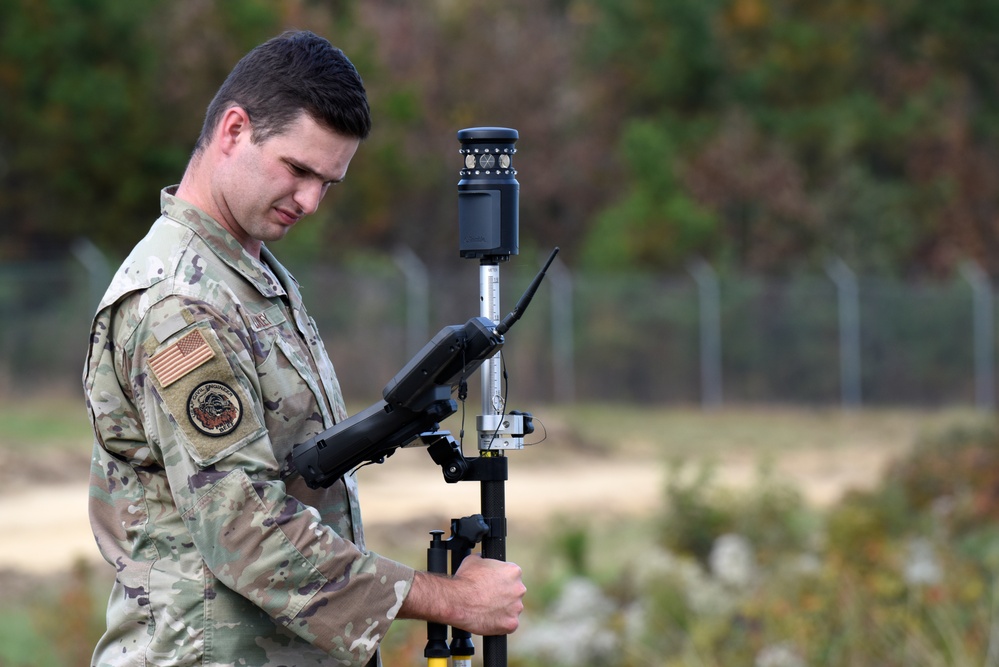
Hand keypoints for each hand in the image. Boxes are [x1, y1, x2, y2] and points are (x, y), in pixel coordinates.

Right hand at [398, 554, 525, 635]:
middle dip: (504, 595)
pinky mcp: (511, 623)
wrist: (457, 600)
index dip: (501, 580)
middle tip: (489, 598)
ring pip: (512, 609)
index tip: (493, 585)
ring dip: (503, 609)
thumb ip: (484, 559)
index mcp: (513, 571)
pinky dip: (501, 623)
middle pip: (514, 592)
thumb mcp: (474, 560)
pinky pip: (509, 624)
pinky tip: (489, 619)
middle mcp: (519, 589)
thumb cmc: (464, 580)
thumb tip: (482, 557)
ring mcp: (516, 607)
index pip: (512, 576)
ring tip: (487, 609)